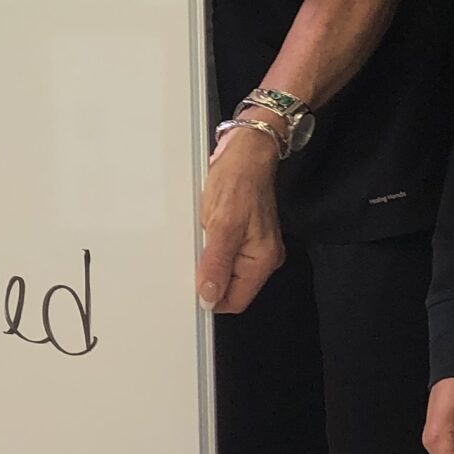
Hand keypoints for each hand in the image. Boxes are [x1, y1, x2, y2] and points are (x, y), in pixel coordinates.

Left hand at [196, 125, 285, 311]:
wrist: (245, 153)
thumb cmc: (238, 181)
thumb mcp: (222, 225)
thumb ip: (216, 264)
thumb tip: (209, 297)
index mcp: (262, 260)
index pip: (235, 301)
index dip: (212, 298)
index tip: (191, 287)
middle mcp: (262, 258)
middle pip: (230, 287)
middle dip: (209, 275)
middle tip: (196, 250)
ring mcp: (254, 247)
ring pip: (225, 270)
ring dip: (208, 258)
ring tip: (203, 233)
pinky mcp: (244, 235)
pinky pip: (224, 253)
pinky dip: (211, 246)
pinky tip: (206, 229)